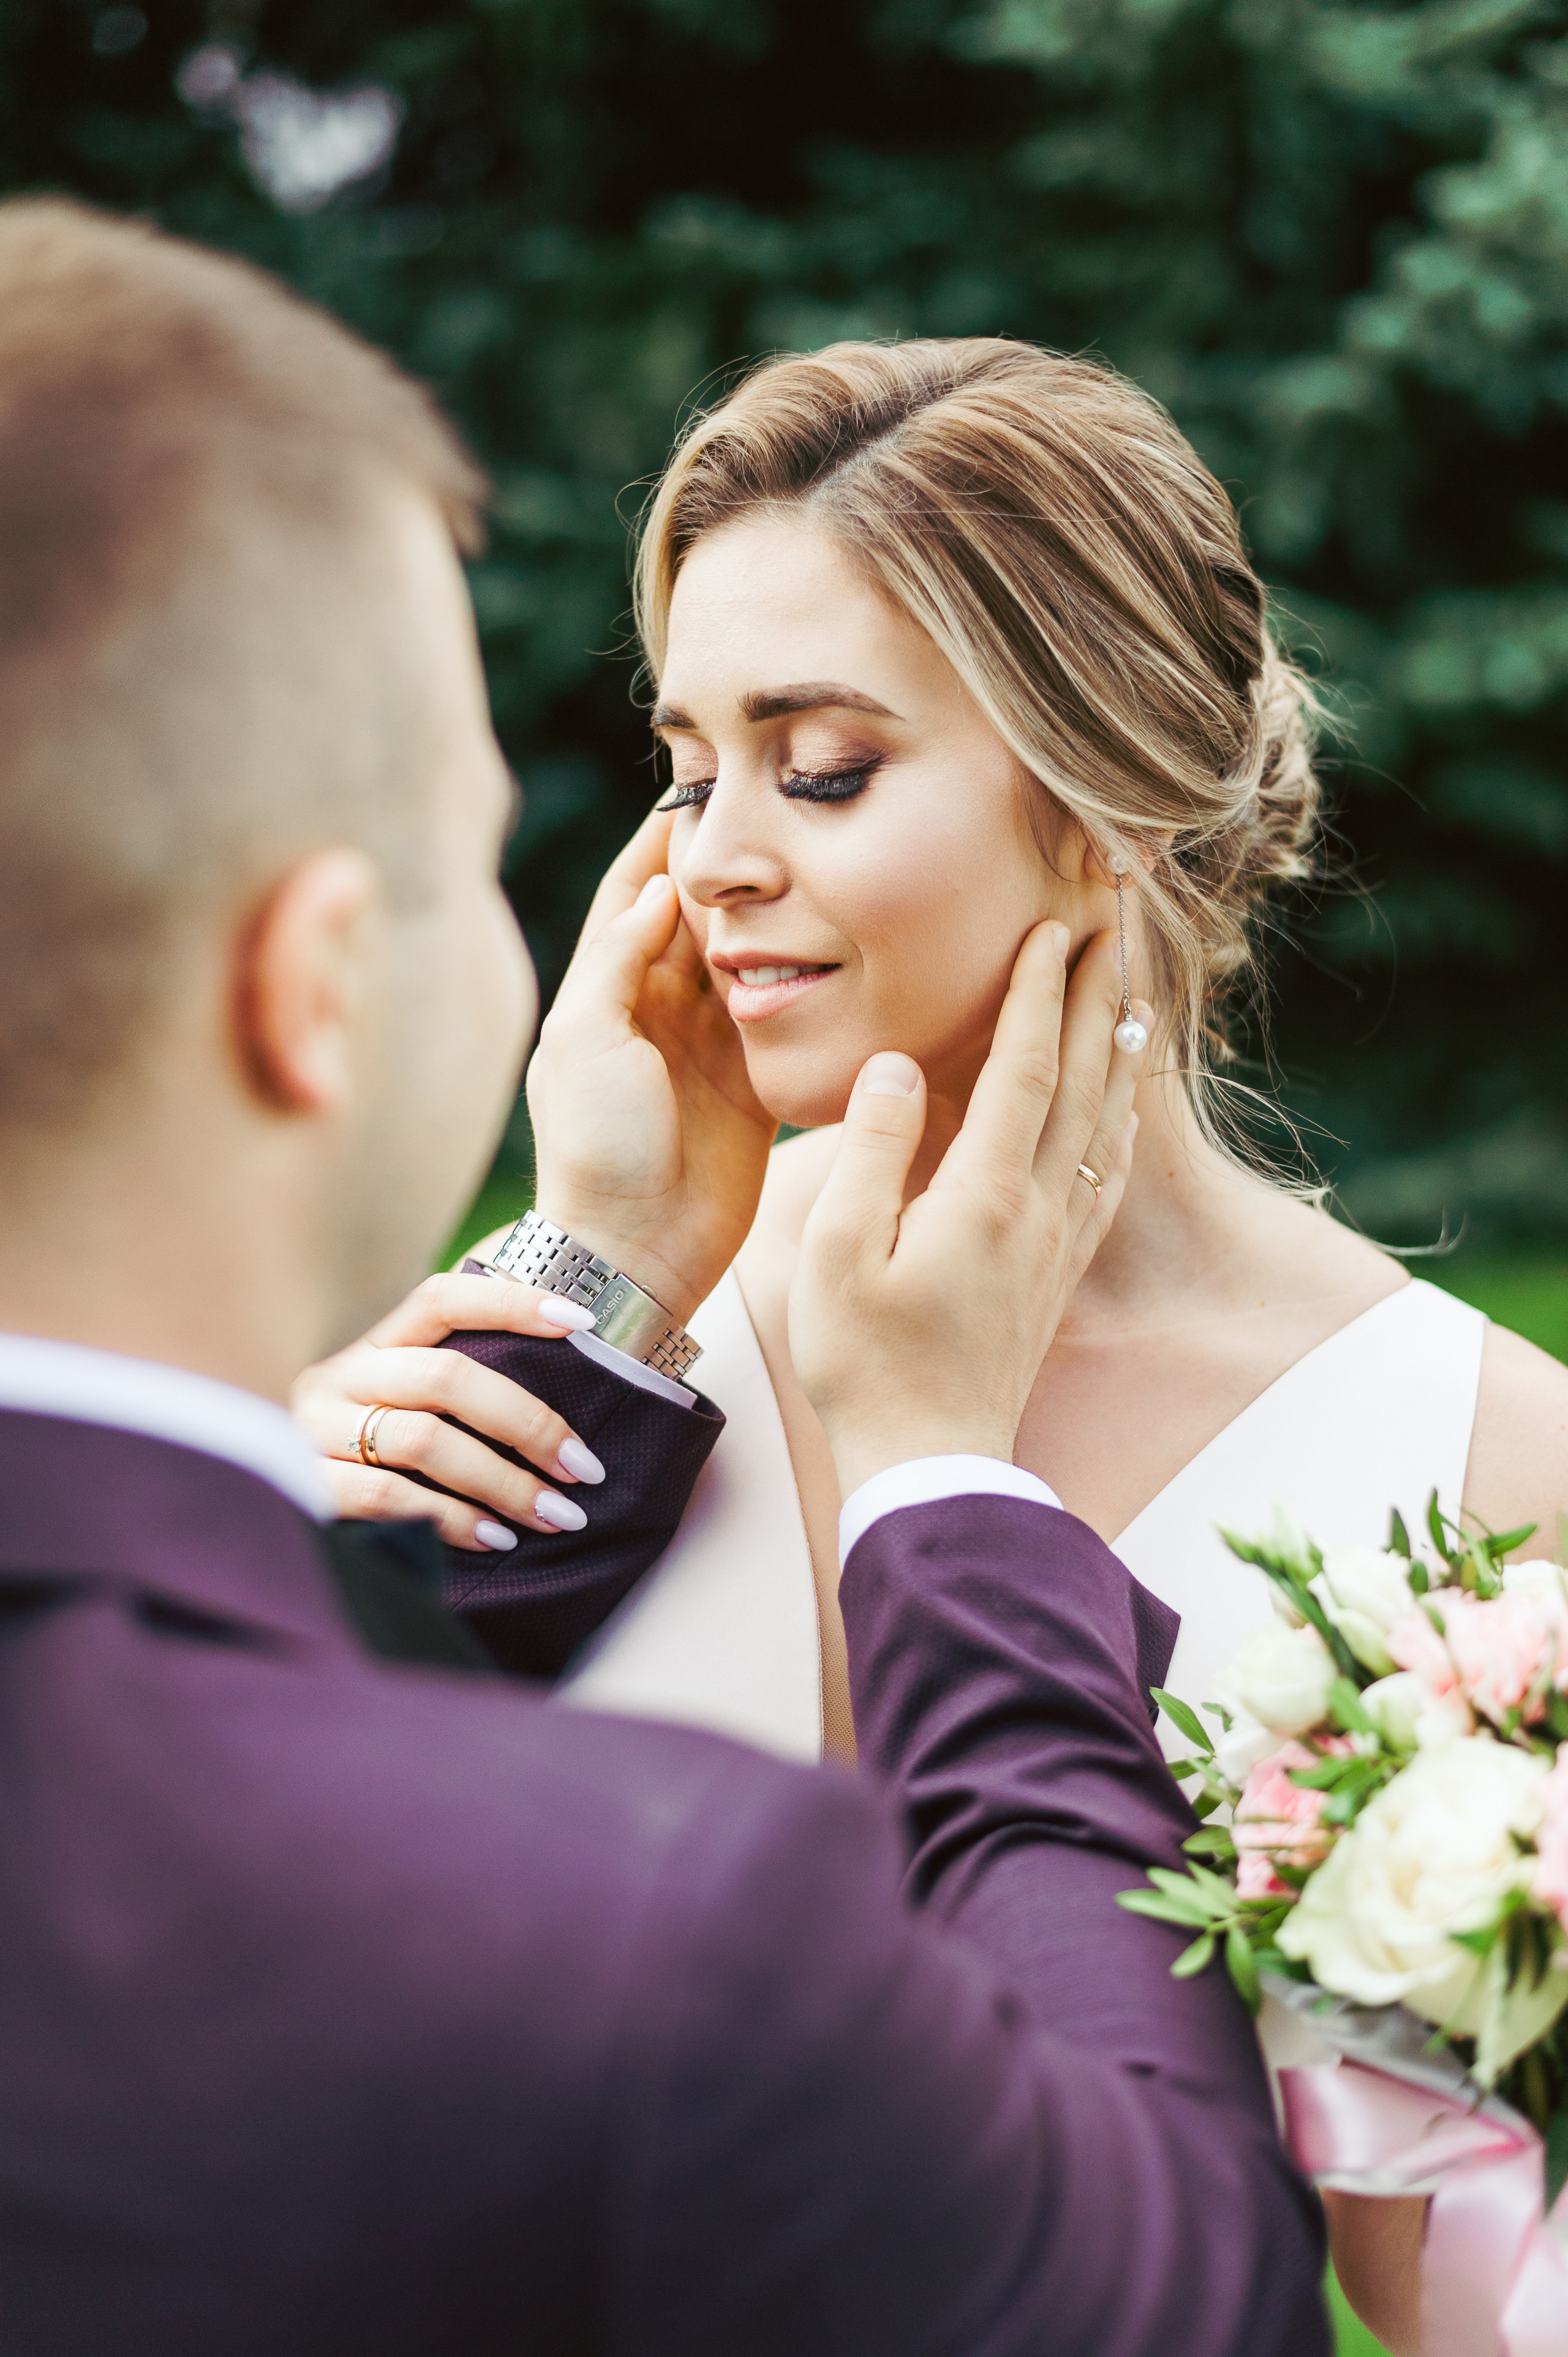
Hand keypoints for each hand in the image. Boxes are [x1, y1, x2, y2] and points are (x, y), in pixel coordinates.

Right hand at [292, 1272, 607, 1548]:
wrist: (273, 1518)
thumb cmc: (376, 1463)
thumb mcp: (409, 1412)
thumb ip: (463, 1397)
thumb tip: (564, 1416)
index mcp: (375, 1346)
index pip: (443, 1298)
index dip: (512, 1301)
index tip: (583, 1323)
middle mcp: (341, 1377)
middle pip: (447, 1376)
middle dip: (528, 1423)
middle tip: (583, 1469)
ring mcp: (316, 1431)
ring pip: (425, 1440)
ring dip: (502, 1482)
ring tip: (554, 1515)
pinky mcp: (307, 1485)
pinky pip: (390, 1497)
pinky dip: (452, 1519)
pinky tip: (494, 1539)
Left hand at [525, 809, 775, 1323]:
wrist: (637, 1250)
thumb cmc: (596, 1149)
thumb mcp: (583, 1042)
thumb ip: (616, 962)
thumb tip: (656, 893)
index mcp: (606, 993)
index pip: (633, 895)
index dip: (662, 842)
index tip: (702, 788)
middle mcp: (659, 1011)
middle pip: (697, 918)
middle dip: (731, 868)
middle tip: (778, 813)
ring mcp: (709, 1046)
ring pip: (748, 958)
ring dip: (776, 916)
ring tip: (817, 861)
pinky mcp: (755, 1081)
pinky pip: (786, 1014)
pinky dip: (808, 980)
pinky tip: (842, 939)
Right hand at [788, 921, 1147, 1500]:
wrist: (929, 1463)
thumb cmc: (866, 1363)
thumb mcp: (836, 1254)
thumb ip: (874, 1151)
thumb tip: (904, 1066)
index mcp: (984, 1197)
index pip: (1024, 1069)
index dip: (1038, 994)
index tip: (1051, 928)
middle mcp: (1038, 1210)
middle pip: (1084, 1081)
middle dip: (1099, 996)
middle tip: (1117, 926)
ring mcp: (1056, 1244)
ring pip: (1106, 1123)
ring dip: (1120, 1049)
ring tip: (1133, 990)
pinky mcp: (1058, 1274)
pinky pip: (1106, 1175)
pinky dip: (1121, 1122)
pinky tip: (1123, 1106)